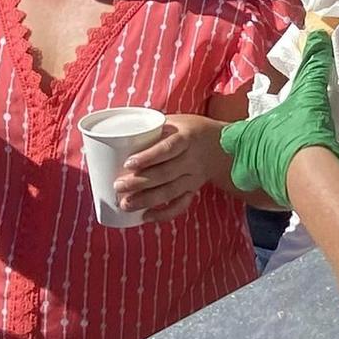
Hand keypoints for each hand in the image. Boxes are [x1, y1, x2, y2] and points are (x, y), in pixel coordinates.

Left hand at [111, 113, 229, 222]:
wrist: (222, 145)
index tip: (128, 163)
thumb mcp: (175, 121)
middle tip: (118, 186)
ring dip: (147, 200)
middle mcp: (192, 160)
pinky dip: (164, 214)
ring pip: (171, 192)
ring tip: (125, 204)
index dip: (148, 157)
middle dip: (139, 183)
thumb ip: (152, 129)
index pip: (168, 148)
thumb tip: (116, 134)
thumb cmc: (190, 130)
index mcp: (187, 138)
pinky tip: (146, 217)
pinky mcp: (193, 190)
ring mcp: (194, 177)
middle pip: (166, 174)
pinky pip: (181, 205)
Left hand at [219, 31, 338, 206]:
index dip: (240, 134)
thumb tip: (317, 35)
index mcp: (245, 136)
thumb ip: (312, 65)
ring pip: (257, 177)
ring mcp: (259, 181)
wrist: (311, 171)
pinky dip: (285, 184)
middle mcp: (245, 161)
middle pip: (242, 160)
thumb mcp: (308, 92)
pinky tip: (300, 178)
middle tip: (272, 148)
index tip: (252, 131)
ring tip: (286, 164)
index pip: (231, 136)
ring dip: (269, 171)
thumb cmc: (300, 129)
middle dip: (254, 156)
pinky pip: (276, 189)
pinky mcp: (277, 197)